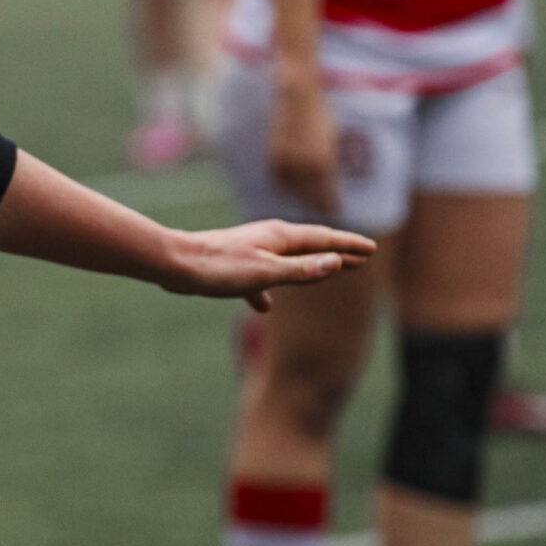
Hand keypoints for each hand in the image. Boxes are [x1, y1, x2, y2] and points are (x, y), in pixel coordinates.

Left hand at [159, 219, 374, 310]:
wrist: (174, 264)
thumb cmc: (218, 267)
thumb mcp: (266, 272)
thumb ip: (301, 269)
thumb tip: (336, 262)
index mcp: (280, 237)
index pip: (324, 239)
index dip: (349, 245)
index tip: (371, 250)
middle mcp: (268, 239)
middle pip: (310, 246)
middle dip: (336, 253)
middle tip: (362, 258)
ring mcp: (250, 251)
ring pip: (288, 260)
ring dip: (310, 267)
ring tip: (328, 274)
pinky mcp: (234, 266)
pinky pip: (260, 278)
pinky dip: (268, 289)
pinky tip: (264, 308)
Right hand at [267, 67, 339, 216]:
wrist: (297, 96)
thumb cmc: (321, 115)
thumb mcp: (333, 141)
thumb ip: (330, 163)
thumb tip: (330, 181)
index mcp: (323, 163)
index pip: (328, 194)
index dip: (331, 205)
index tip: (335, 212)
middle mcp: (303, 166)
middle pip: (310, 196)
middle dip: (316, 205)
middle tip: (321, 212)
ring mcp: (286, 162)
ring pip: (293, 190)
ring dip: (301, 197)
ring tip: (307, 203)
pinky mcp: (273, 157)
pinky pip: (281, 180)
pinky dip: (288, 186)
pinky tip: (292, 187)